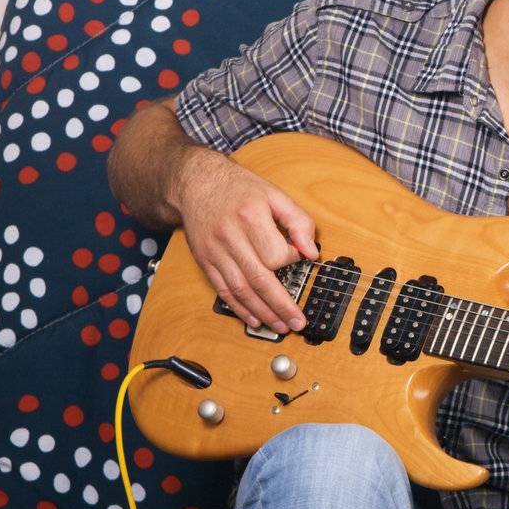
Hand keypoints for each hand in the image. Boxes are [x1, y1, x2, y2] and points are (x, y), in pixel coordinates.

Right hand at [174, 147, 318, 333]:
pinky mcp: (205, 260)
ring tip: (279, 325)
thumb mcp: (275, 195)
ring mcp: (214, 251)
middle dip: (281, 305)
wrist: (196, 183)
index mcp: (251, 217)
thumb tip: (312, 252)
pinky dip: (239, 307)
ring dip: (261, 312)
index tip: (297, 257)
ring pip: (240, 289)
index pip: (276, 254)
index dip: (291, 260)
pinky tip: (253, 318)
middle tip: (297, 323)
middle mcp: (230, 236)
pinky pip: (222, 289)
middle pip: (258, 279)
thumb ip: (299, 222)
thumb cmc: (239, 189)